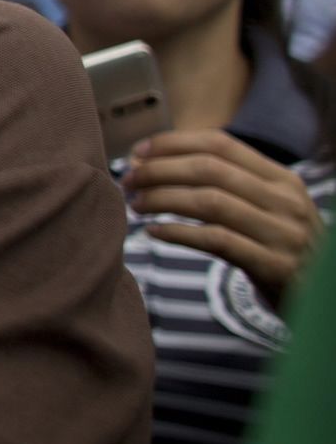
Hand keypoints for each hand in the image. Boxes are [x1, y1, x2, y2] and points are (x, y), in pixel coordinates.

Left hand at [122, 129, 323, 309]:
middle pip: (208, 170)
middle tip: (128, 179)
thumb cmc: (278, 247)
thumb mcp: (267, 207)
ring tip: (136, 204)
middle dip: (159, 170)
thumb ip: (226, 183)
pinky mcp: (275, 267)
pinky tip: (154, 232)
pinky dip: (180, 233)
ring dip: (163, 199)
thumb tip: (154, 160)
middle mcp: (285, 201)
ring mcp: (283, 234)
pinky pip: (217, 241)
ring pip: (209, 202)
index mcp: (281, 178)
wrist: (324, 300)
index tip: (138, 152)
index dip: (173, 143)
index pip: (220, 143)